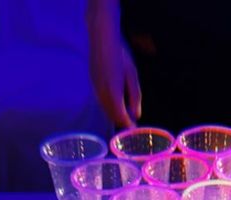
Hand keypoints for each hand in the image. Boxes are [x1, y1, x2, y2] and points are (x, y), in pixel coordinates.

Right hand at [86, 0, 141, 127]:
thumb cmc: (120, 55)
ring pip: (106, 110)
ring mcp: (96, 90)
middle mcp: (102, 95)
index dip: (129, 125)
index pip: (121, 117)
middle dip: (122, 122)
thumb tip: (136, 114)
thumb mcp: (132, 76)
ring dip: (115, 114)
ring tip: (125, 114)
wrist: (101, 39)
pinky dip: (109, 107)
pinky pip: (102, 102)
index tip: (135, 130)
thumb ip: (135, 96)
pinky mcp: (93, 85)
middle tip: (131, 125)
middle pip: (112, 116)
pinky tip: (116, 103)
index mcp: (114, 93)